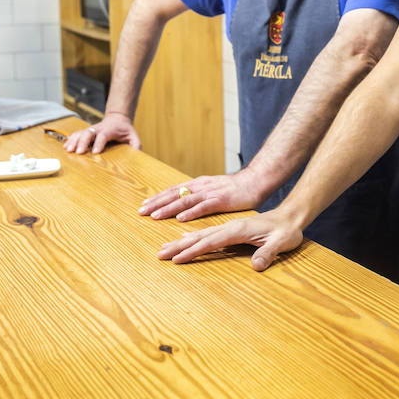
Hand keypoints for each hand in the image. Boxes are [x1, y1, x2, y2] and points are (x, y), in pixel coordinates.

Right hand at [63, 112, 140, 154]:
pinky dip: (71, 140)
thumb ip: (136, 145)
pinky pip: (77, 134)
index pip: (103, 135)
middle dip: (83, 142)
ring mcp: (91, 130)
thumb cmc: (125, 130)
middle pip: (89, 132)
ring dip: (74, 141)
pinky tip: (66, 147)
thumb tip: (136, 154)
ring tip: (68, 150)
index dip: (99, 143)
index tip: (95, 152)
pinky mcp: (86, 132)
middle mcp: (99, 129)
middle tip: (79, 152)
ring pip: (81, 133)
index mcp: (110, 130)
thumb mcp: (133, 136)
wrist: (117, 119)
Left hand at [138, 170, 266, 220]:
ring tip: (155, 216)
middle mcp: (201, 187)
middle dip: (157, 203)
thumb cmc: (237, 188)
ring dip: (169, 209)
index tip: (144, 206)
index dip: (158, 198)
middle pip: (175, 195)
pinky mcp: (222, 199)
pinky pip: (204, 206)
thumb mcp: (214, 189)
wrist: (257, 180)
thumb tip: (186, 205)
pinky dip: (192, 212)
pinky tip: (181, 218)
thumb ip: (200, 196)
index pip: (174, 191)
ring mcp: (211, 193)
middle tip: (141, 212)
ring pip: (185, 200)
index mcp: (199, 184)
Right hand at [158, 210, 304, 271]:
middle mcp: (229, 227)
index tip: (177, 259)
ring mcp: (229, 228)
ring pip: (201, 235)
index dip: (194, 251)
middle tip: (160, 254)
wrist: (291, 217)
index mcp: (238, 230)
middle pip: (200, 237)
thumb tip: (257, 266)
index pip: (211, 242)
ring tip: (165, 248)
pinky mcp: (231, 230)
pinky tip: (184, 239)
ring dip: (182, 242)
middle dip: (179, 246)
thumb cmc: (287, 231)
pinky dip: (193, 238)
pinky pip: (207, 234)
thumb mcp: (282, 243)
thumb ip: (269, 253)